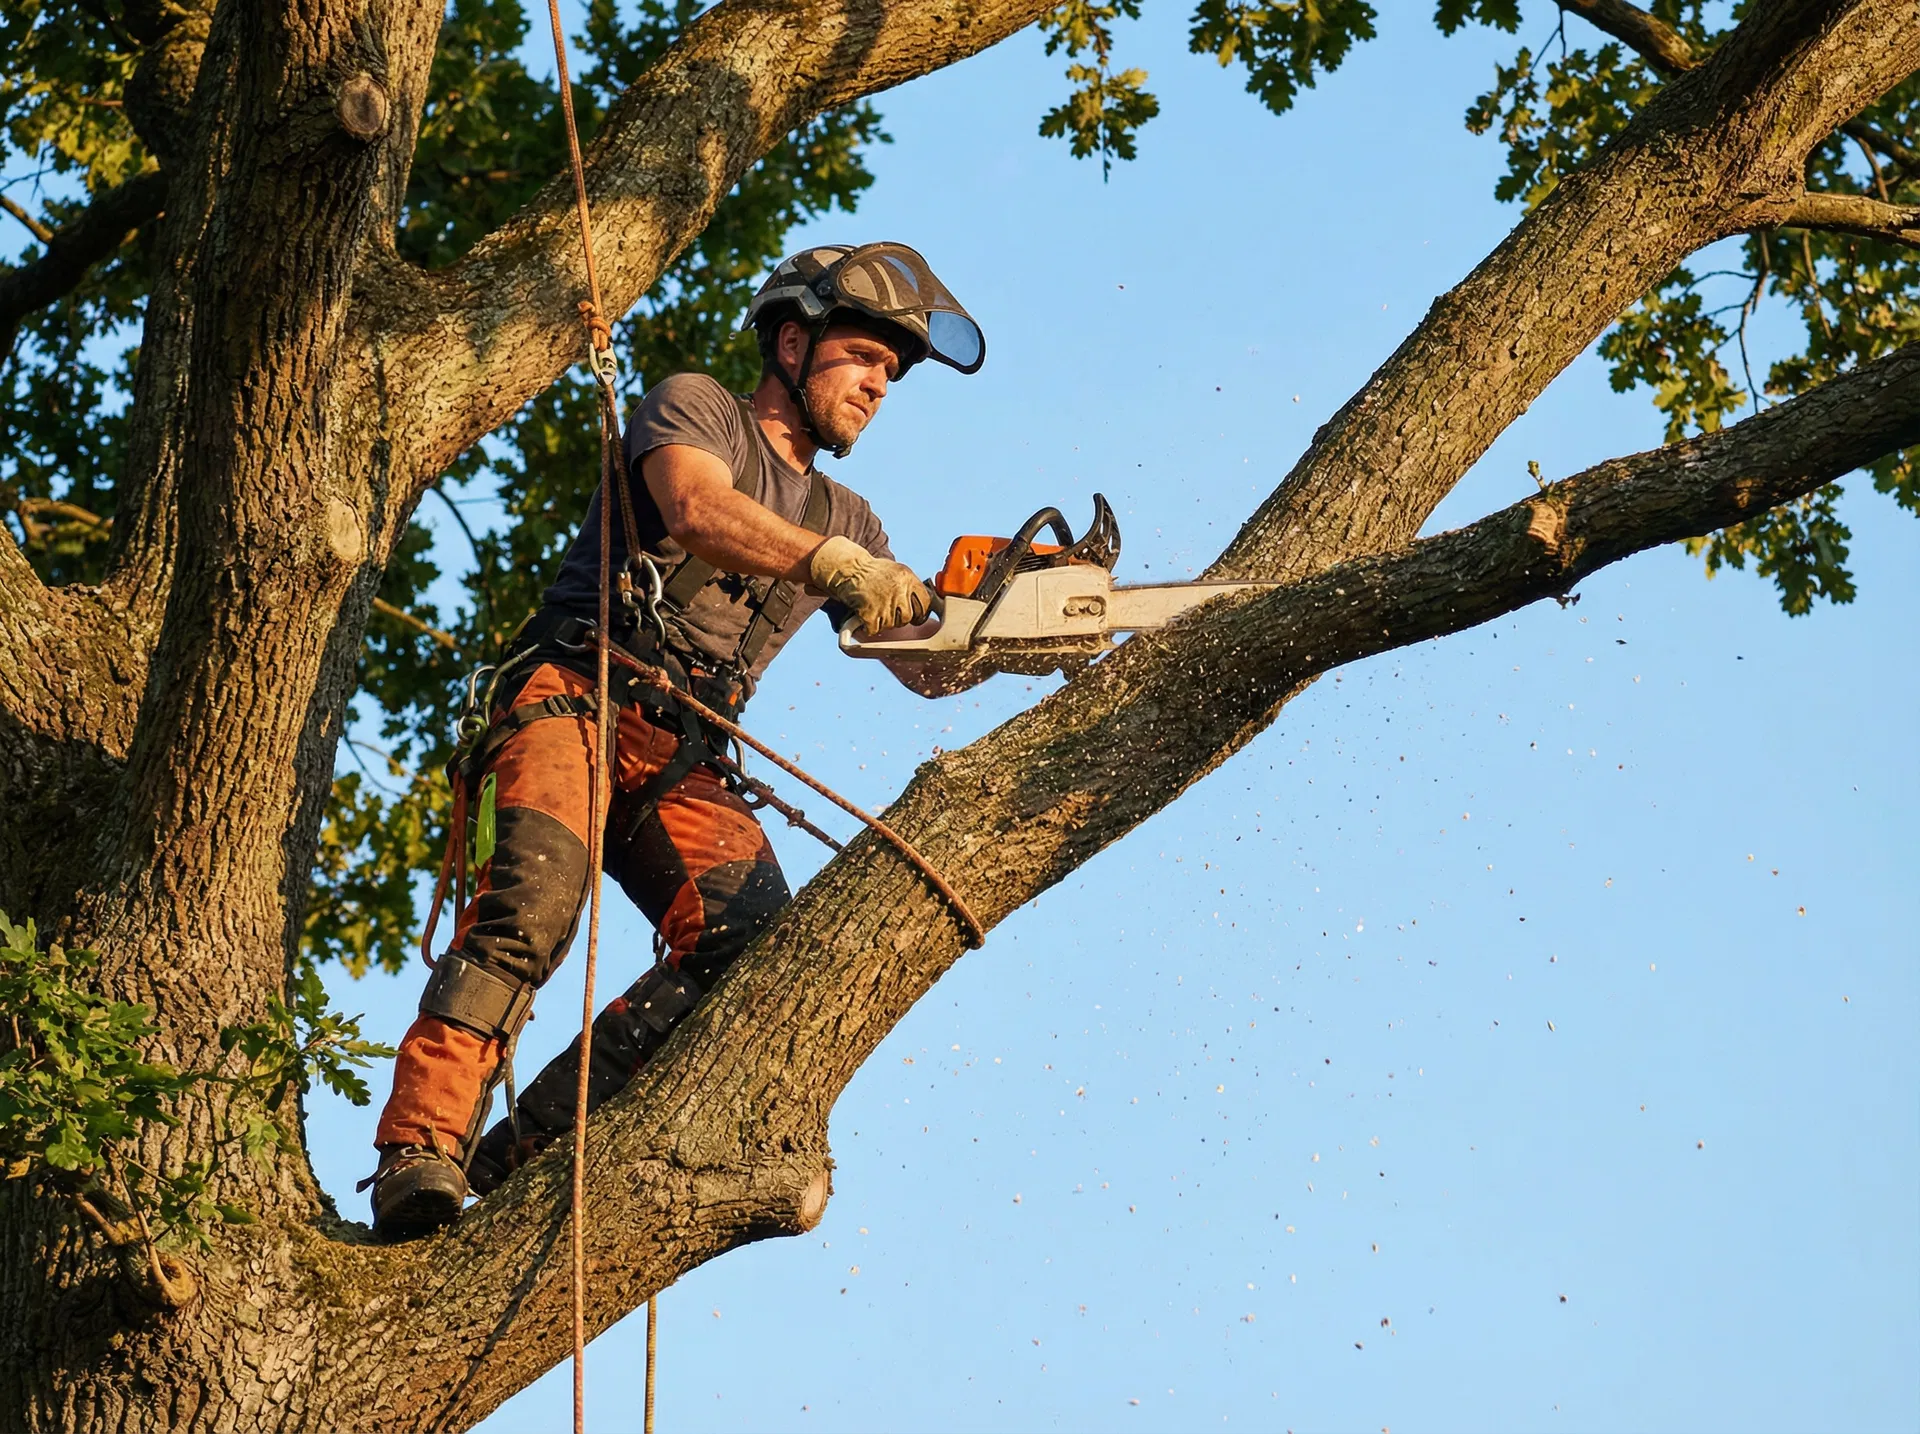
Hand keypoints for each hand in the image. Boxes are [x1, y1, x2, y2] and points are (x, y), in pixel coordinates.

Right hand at [809, 536, 933, 636]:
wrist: (848, 570)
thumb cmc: (873, 571)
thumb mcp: (897, 571)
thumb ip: (911, 586)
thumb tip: (928, 603)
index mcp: (907, 578)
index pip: (926, 602)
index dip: (921, 611)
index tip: (916, 614)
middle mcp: (898, 590)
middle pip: (909, 617)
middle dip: (901, 618)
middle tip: (891, 612)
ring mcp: (884, 603)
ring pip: (893, 625)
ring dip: (885, 621)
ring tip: (876, 607)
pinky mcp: (870, 614)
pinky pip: (875, 629)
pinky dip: (870, 626)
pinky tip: (866, 614)